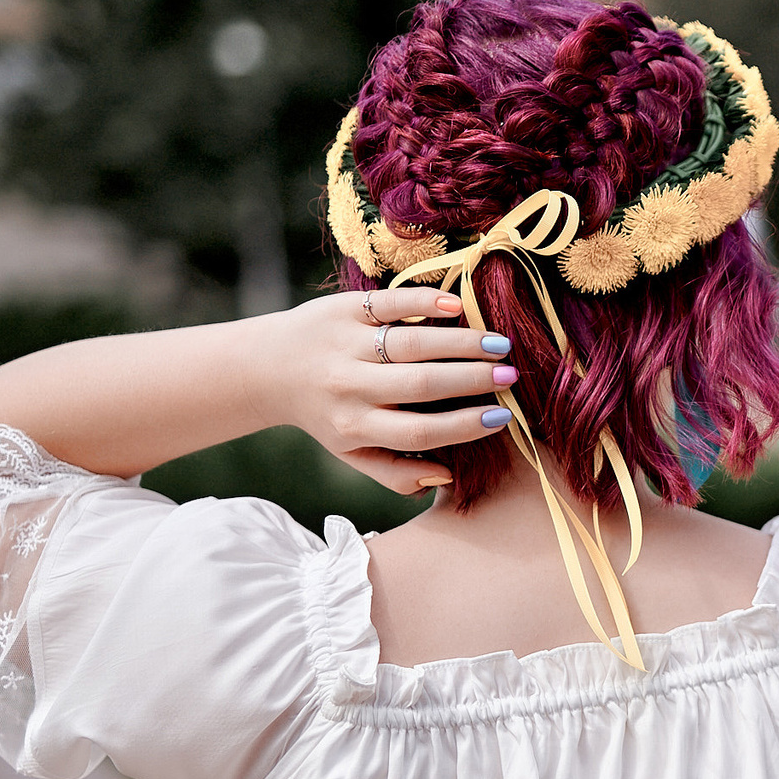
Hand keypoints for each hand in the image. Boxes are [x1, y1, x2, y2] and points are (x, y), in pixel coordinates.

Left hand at [266, 287, 515, 495]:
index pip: (420, 431)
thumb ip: (395, 474)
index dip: (465, 426)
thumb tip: (445, 477)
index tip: (503, 417)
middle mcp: (349, 386)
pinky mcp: (343, 308)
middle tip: (511, 376)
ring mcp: (345, 344)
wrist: (267, 368)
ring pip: (412, 342)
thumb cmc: (326, 415)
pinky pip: (389, 303)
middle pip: (422, 384)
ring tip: (499, 344)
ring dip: (461, 342)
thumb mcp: (351, 453)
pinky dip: (424, 301)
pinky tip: (457, 306)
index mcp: (354, 426)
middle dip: (472, 380)